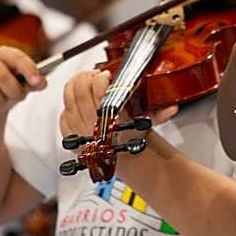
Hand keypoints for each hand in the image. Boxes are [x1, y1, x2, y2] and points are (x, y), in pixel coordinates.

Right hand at [0, 46, 43, 120]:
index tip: (37, 82)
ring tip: (1, 101)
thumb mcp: (24, 85)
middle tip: (18, 97)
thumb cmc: (8, 89)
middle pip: (2, 76)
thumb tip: (41, 83)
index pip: (18, 58)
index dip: (29, 69)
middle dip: (14, 91)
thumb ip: (35, 82)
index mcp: (4, 54)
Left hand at [58, 70, 176, 139]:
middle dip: (86, 76)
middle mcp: (90, 125)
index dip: (101, 77)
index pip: (99, 89)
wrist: (121, 161)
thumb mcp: (145, 125)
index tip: (107, 75)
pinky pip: (62, 114)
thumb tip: (172, 108)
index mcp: (110, 120)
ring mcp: (77, 130)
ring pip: (67, 98)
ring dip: (74, 84)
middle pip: (79, 89)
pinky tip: (76, 100)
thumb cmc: (131, 141)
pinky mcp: (68, 135)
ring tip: (83, 80)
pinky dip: (67, 104)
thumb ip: (159, 114)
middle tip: (94, 74)